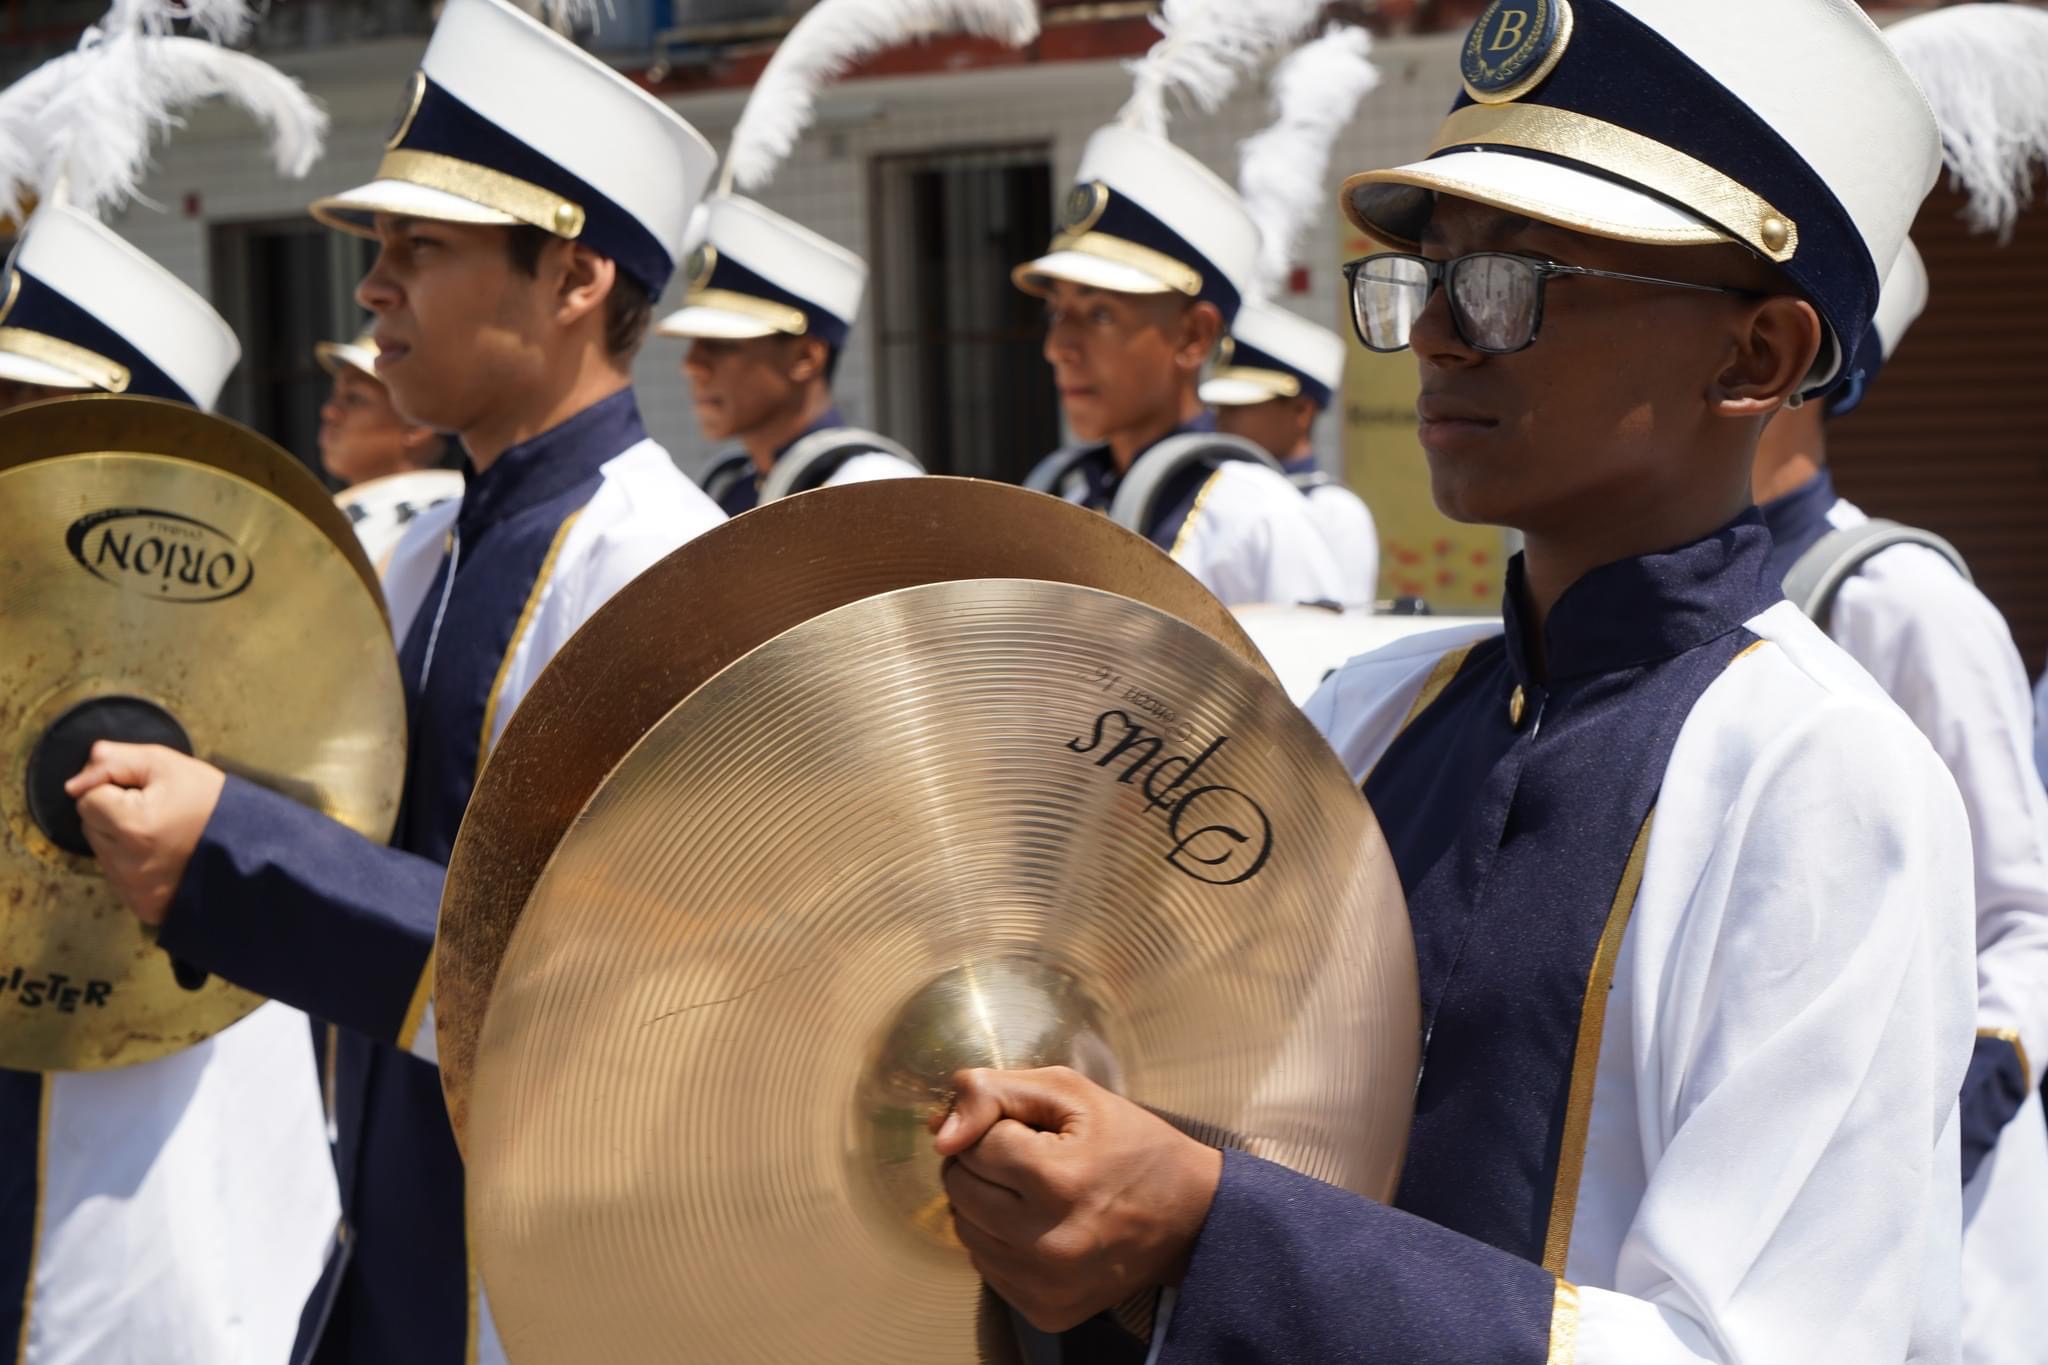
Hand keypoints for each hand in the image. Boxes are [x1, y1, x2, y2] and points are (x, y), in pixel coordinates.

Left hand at [64, 742, 225, 925]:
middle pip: (91, 827)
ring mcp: (135, 890)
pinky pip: (119, 879)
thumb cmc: (214, 802)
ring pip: (103, 853)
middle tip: (158, 813)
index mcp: (131, 824)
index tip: (150, 793)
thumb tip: (74, 782)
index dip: (116, 789)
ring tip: (163, 836)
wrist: (255, 848)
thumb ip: (116, 761)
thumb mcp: (169, 765)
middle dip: (114, 815)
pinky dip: (133, 866)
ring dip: (121, 841)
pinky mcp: (143, 907)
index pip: (87, 798)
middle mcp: (127, 863)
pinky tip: (163, 858)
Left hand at [932, 1065, 1222, 1332]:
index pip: (974, 1144)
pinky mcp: (1044, 1310)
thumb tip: (938, 1129)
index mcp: (1058, 1180)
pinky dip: (1001, 1240)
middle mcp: (1046, 1242)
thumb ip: (997, 1093)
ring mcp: (1044, 1284)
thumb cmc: (1131, 1145)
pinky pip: (984, 1265)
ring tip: (1036, 1192)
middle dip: (984, 1162)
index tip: (1036, 1133)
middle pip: (959, 1186)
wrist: (1190, 1218)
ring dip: (986, 1201)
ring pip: (963, 1226)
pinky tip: (1039, 1226)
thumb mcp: (1073, 1095)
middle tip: (1032, 1159)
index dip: (1000, 1128)